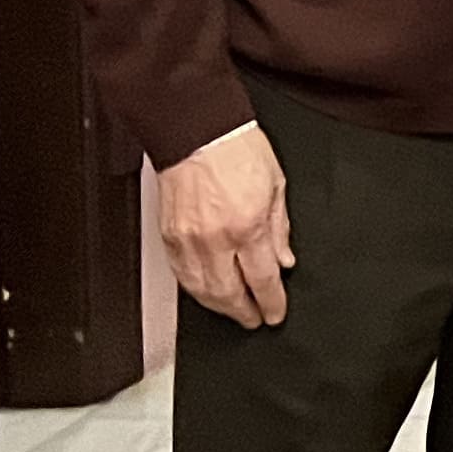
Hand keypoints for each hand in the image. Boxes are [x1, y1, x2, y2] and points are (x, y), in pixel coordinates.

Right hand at [158, 128, 295, 329]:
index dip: (271, 303)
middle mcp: (216, 238)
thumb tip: (284, 260)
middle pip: (229, 294)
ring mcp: (188, 240)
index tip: (275, 313)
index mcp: (248, 225)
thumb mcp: (277, 185)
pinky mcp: (168, 237)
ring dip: (220, 307)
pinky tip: (208, 294)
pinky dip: (197, 291)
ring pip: (202, 291)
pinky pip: (182, 276)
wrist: (197, 132)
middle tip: (255, 319)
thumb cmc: (237, 149)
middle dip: (244, 313)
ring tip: (234, 311)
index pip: (262, 279)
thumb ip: (281, 229)